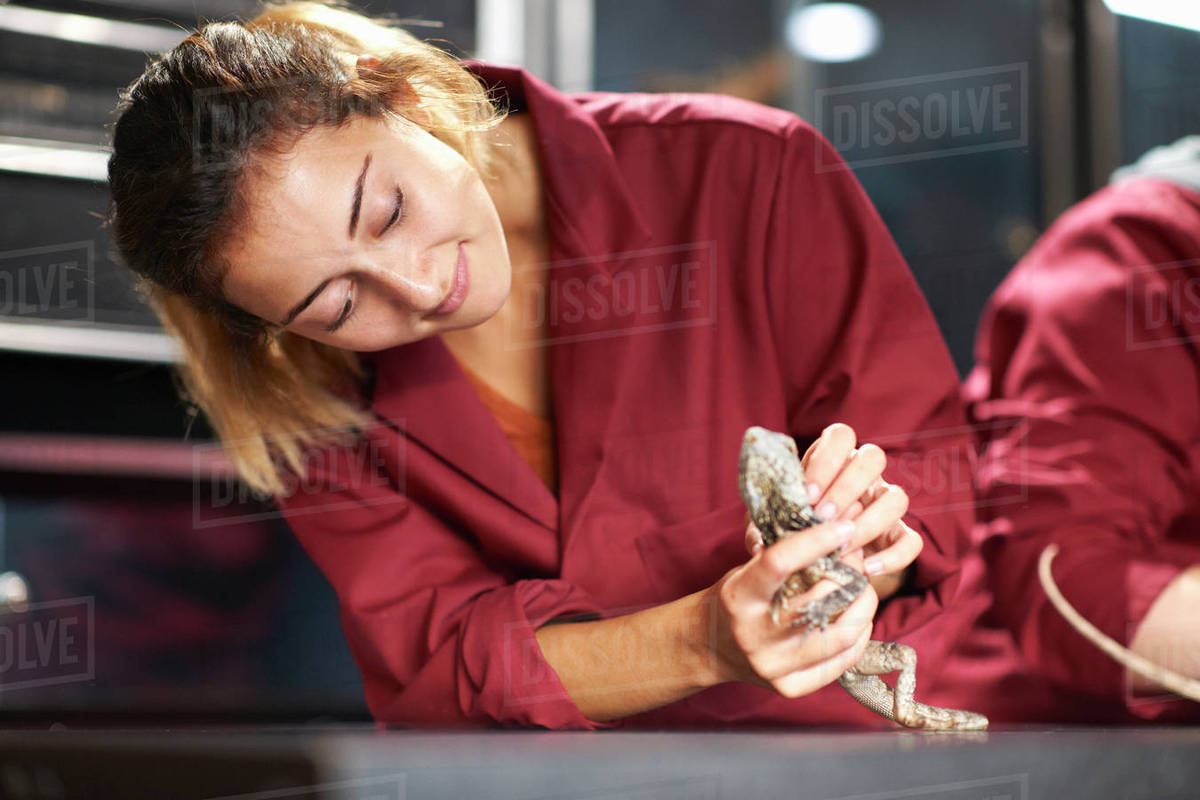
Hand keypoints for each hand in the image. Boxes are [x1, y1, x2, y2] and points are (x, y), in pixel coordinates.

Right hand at [705, 517, 877, 695]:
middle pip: (819, 602)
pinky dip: (858, 637)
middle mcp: (753, 633)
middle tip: (856, 562)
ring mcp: (772, 665)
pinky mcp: (789, 687)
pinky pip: (841, 662)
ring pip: (840, 635)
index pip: (779, 562)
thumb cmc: (738, 598)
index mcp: (738, 597)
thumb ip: (784, 556)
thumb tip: (833, 532)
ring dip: (863, 607)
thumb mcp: (748, 570)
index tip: (841, 528)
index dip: (815, 541)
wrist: (711, 645)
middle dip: (849, 576)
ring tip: (863, 590)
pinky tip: (857, 620)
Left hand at [744, 423, 922, 598]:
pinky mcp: (898, 536)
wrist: (807, 564)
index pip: (841, 437)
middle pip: (874, 458)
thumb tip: (759, 542)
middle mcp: (864, 477)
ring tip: (841, 547)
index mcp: (833, 462)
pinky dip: (894, 557)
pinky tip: (866, 569)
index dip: (826, 460)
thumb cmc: (788, 531)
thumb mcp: (772, 522)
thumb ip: (765, 524)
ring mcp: (884, 505)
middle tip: (822, 516)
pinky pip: (911, 541)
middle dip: (847, 487)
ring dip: (869, 522)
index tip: (807, 492)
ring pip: (897, 498)